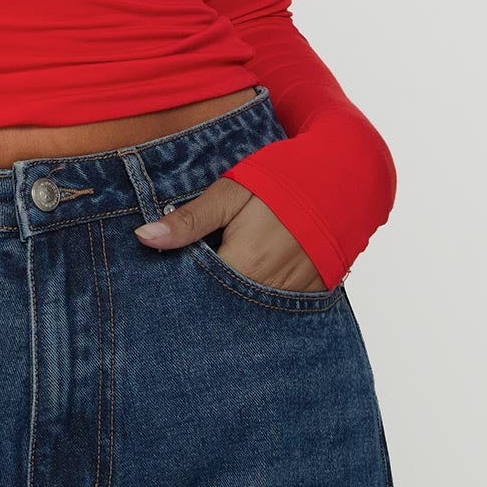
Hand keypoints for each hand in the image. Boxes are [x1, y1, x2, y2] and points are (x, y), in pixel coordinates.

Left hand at [134, 179, 327, 291]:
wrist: (343, 176)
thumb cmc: (281, 179)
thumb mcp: (231, 192)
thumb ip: (189, 220)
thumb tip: (144, 238)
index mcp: (243, 264)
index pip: (196, 291)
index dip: (179, 283)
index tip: (164, 276)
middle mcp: (269, 289)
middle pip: (222, 306)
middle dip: (204, 297)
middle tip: (189, 282)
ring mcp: (294, 295)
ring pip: (249, 309)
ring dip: (232, 299)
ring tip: (218, 282)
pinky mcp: (313, 293)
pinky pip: (278, 307)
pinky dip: (260, 299)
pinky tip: (249, 286)